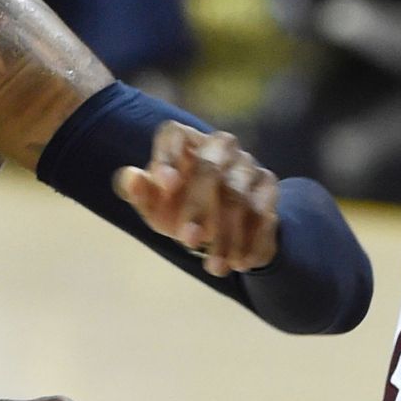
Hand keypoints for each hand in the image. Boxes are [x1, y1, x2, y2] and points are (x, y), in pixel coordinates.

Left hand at [113, 122, 278, 275]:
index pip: (175, 135)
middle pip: (211, 169)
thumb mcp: (153, 204)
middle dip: (199, 207)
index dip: (170, 156)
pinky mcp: (268, 189)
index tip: (165, 184)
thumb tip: (132, 178)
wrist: (216, 220)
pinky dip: (253, 242)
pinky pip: (265, 214)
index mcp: (185, 142)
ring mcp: (247, 166)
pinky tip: (240, 263)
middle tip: (187, 240)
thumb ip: (139, 192)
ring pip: (241, 196)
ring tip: (215, 266)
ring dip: (228, 235)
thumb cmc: (174, 205)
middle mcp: (220, 147)